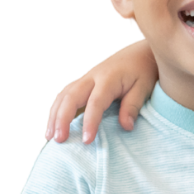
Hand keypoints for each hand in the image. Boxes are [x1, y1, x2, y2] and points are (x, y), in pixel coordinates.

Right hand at [44, 40, 159, 144]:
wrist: (139, 52)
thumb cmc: (143, 71)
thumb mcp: (144, 88)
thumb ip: (133, 106)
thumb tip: (126, 127)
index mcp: (108, 79)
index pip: (96, 102)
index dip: (90, 122)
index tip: (87, 140)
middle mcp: (92, 77)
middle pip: (71, 97)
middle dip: (62, 119)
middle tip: (59, 140)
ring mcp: (85, 78)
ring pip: (63, 96)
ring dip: (54, 116)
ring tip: (49, 136)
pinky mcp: (82, 81)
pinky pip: (64, 94)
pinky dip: (56, 109)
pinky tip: (53, 124)